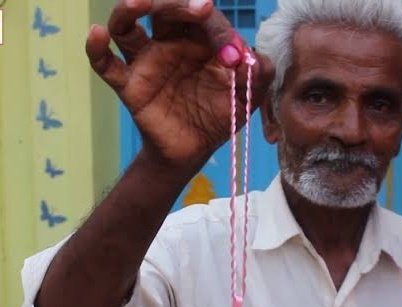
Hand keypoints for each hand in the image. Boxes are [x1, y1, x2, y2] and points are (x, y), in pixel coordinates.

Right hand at [85, 0, 274, 171]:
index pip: (202, 17)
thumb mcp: (247, 97)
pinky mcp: (129, 85)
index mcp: (199, 40)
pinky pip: (106, 64)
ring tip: (138, 2)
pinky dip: (96, 50)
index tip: (231, 52)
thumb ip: (259, 75)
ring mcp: (146, 62)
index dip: (216, 26)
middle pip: (162, 9)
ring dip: (129, 9)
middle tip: (198, 8)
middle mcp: (169, 43)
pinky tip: (96, 35)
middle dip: (177, 3)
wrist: (195, 150)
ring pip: (127, 26)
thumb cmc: (220, 115)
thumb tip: (252, 58)